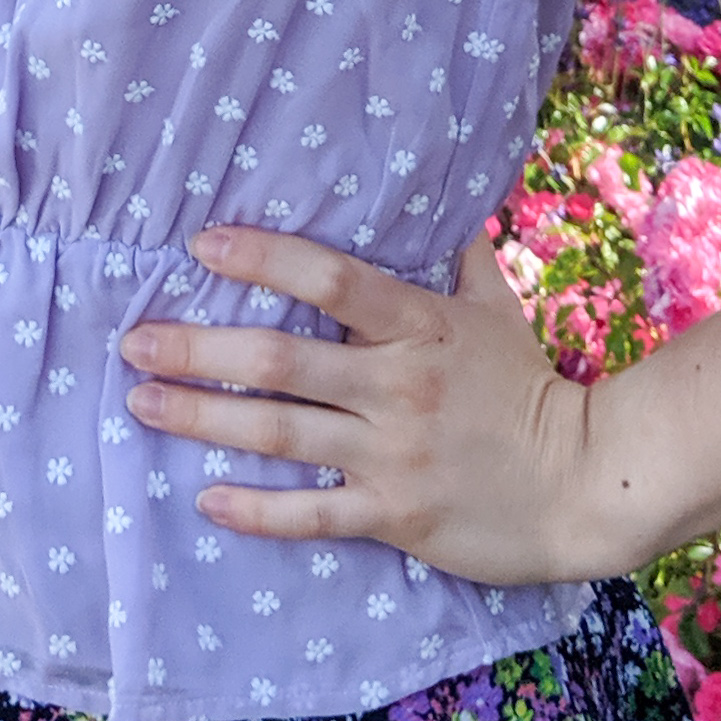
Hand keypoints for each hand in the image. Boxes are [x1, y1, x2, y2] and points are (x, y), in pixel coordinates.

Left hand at [120, 224, 609, 588]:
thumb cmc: (532, 390)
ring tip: (142, 404)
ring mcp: (394, 452)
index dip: (265, 257)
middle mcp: (398, 384)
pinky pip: (313, 513)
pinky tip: (207, 499)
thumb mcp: (497, 311)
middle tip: (134, 343)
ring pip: (280, 432)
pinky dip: (257, 508)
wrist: (587, 483)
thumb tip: (445, 206)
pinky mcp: (397, 514)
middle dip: (199, 349)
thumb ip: (461, 259)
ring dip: (203, 417)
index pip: (331, 278)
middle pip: (281, 359)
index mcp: (420, 326)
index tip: (203, 243)